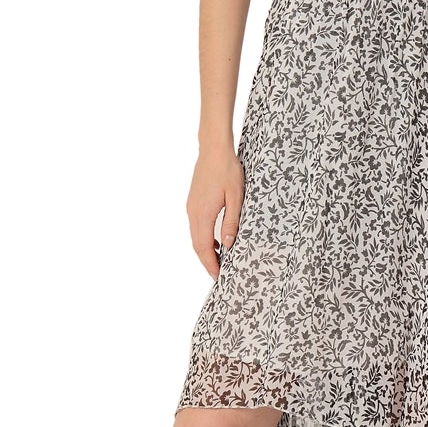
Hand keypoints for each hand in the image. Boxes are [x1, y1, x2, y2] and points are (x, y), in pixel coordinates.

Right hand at [187, 144, 245, 279]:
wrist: (213, 150)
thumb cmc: (227, 170)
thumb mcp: (236, 196)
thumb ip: (231, 221)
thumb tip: (228, 243)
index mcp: (203, 213)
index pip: (203, 247)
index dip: (210, 264)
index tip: (218, 276)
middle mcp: (193, 212)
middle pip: (197, 245)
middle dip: (207, 262)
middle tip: (218, 274)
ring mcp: (191, 207)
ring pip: (195, 236)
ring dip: (205, 250)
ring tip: (219, 261)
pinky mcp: (193, 202)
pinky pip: (196, 226)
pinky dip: (203, 238)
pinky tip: (216, 241)